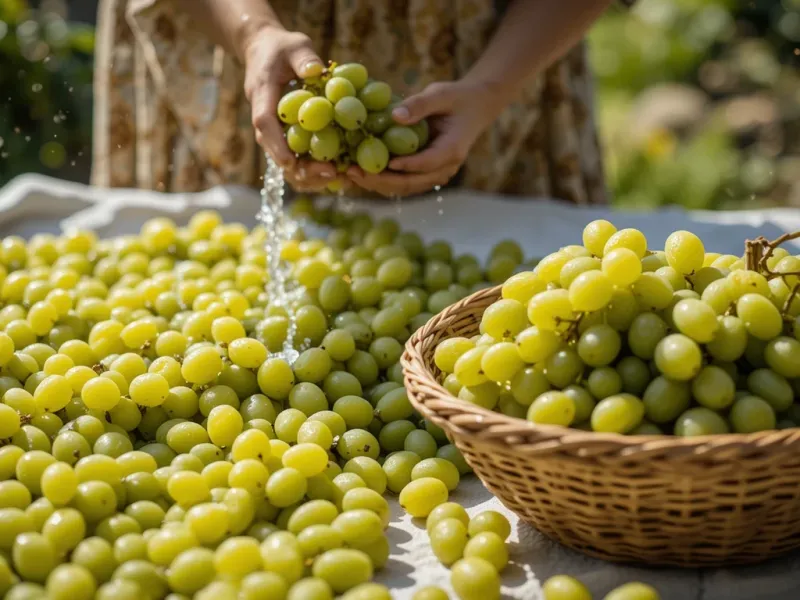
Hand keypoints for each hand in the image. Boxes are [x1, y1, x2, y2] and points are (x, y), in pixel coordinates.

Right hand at [243, 28, 339, 191]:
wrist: (265, 52)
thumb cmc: (281, 48)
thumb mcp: (294, 45)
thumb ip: (304, 58)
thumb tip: (317, 70)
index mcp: (262, 96)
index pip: (264, 123)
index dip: (277, 145)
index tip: (291, 163)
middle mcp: (265, 120)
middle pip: (275, 153)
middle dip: (301, 169)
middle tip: (331, 173)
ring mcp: (275, 132)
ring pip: (286, 163)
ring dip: (310, 175)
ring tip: (339, 178)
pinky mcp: (286, 136)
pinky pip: (297, 159)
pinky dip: (315, 169)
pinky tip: (340, 172)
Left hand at [346, 80, 501, 196]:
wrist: (473, 108)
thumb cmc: (457, 98)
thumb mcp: (441, 94)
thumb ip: (420, 105)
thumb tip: (394, 116)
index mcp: (451, 151)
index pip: (426, 163)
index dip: (404, 165)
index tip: (381, 162)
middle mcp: (444, 169)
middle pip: (411, 183)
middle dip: (380, 180)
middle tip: (353, 172)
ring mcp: (434, 174)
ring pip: (404, 187)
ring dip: (376, 184)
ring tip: (350, 174)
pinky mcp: (424, 174)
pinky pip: (402, 182)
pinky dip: (381, 179)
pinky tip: (360, 172)